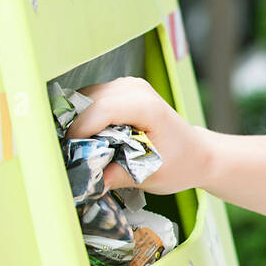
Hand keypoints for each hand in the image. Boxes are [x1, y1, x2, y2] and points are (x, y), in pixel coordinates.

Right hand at [67, 76, 208, 195]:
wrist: (196, 153)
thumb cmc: (179, 163)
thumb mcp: (150, 175)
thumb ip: (119, 176)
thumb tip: (89, 180)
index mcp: (146, 107)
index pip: (101, 110)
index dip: (80, 129)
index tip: (69, 151)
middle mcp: (135, 89)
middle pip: (89, 101)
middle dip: (75, 126)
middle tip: (71, 153)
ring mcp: (127, 85)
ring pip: (86, 97)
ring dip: (78, 120)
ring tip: (81, 146)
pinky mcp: (121, 89)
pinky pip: (92, 98)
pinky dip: (86, 116)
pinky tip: (90, 136)